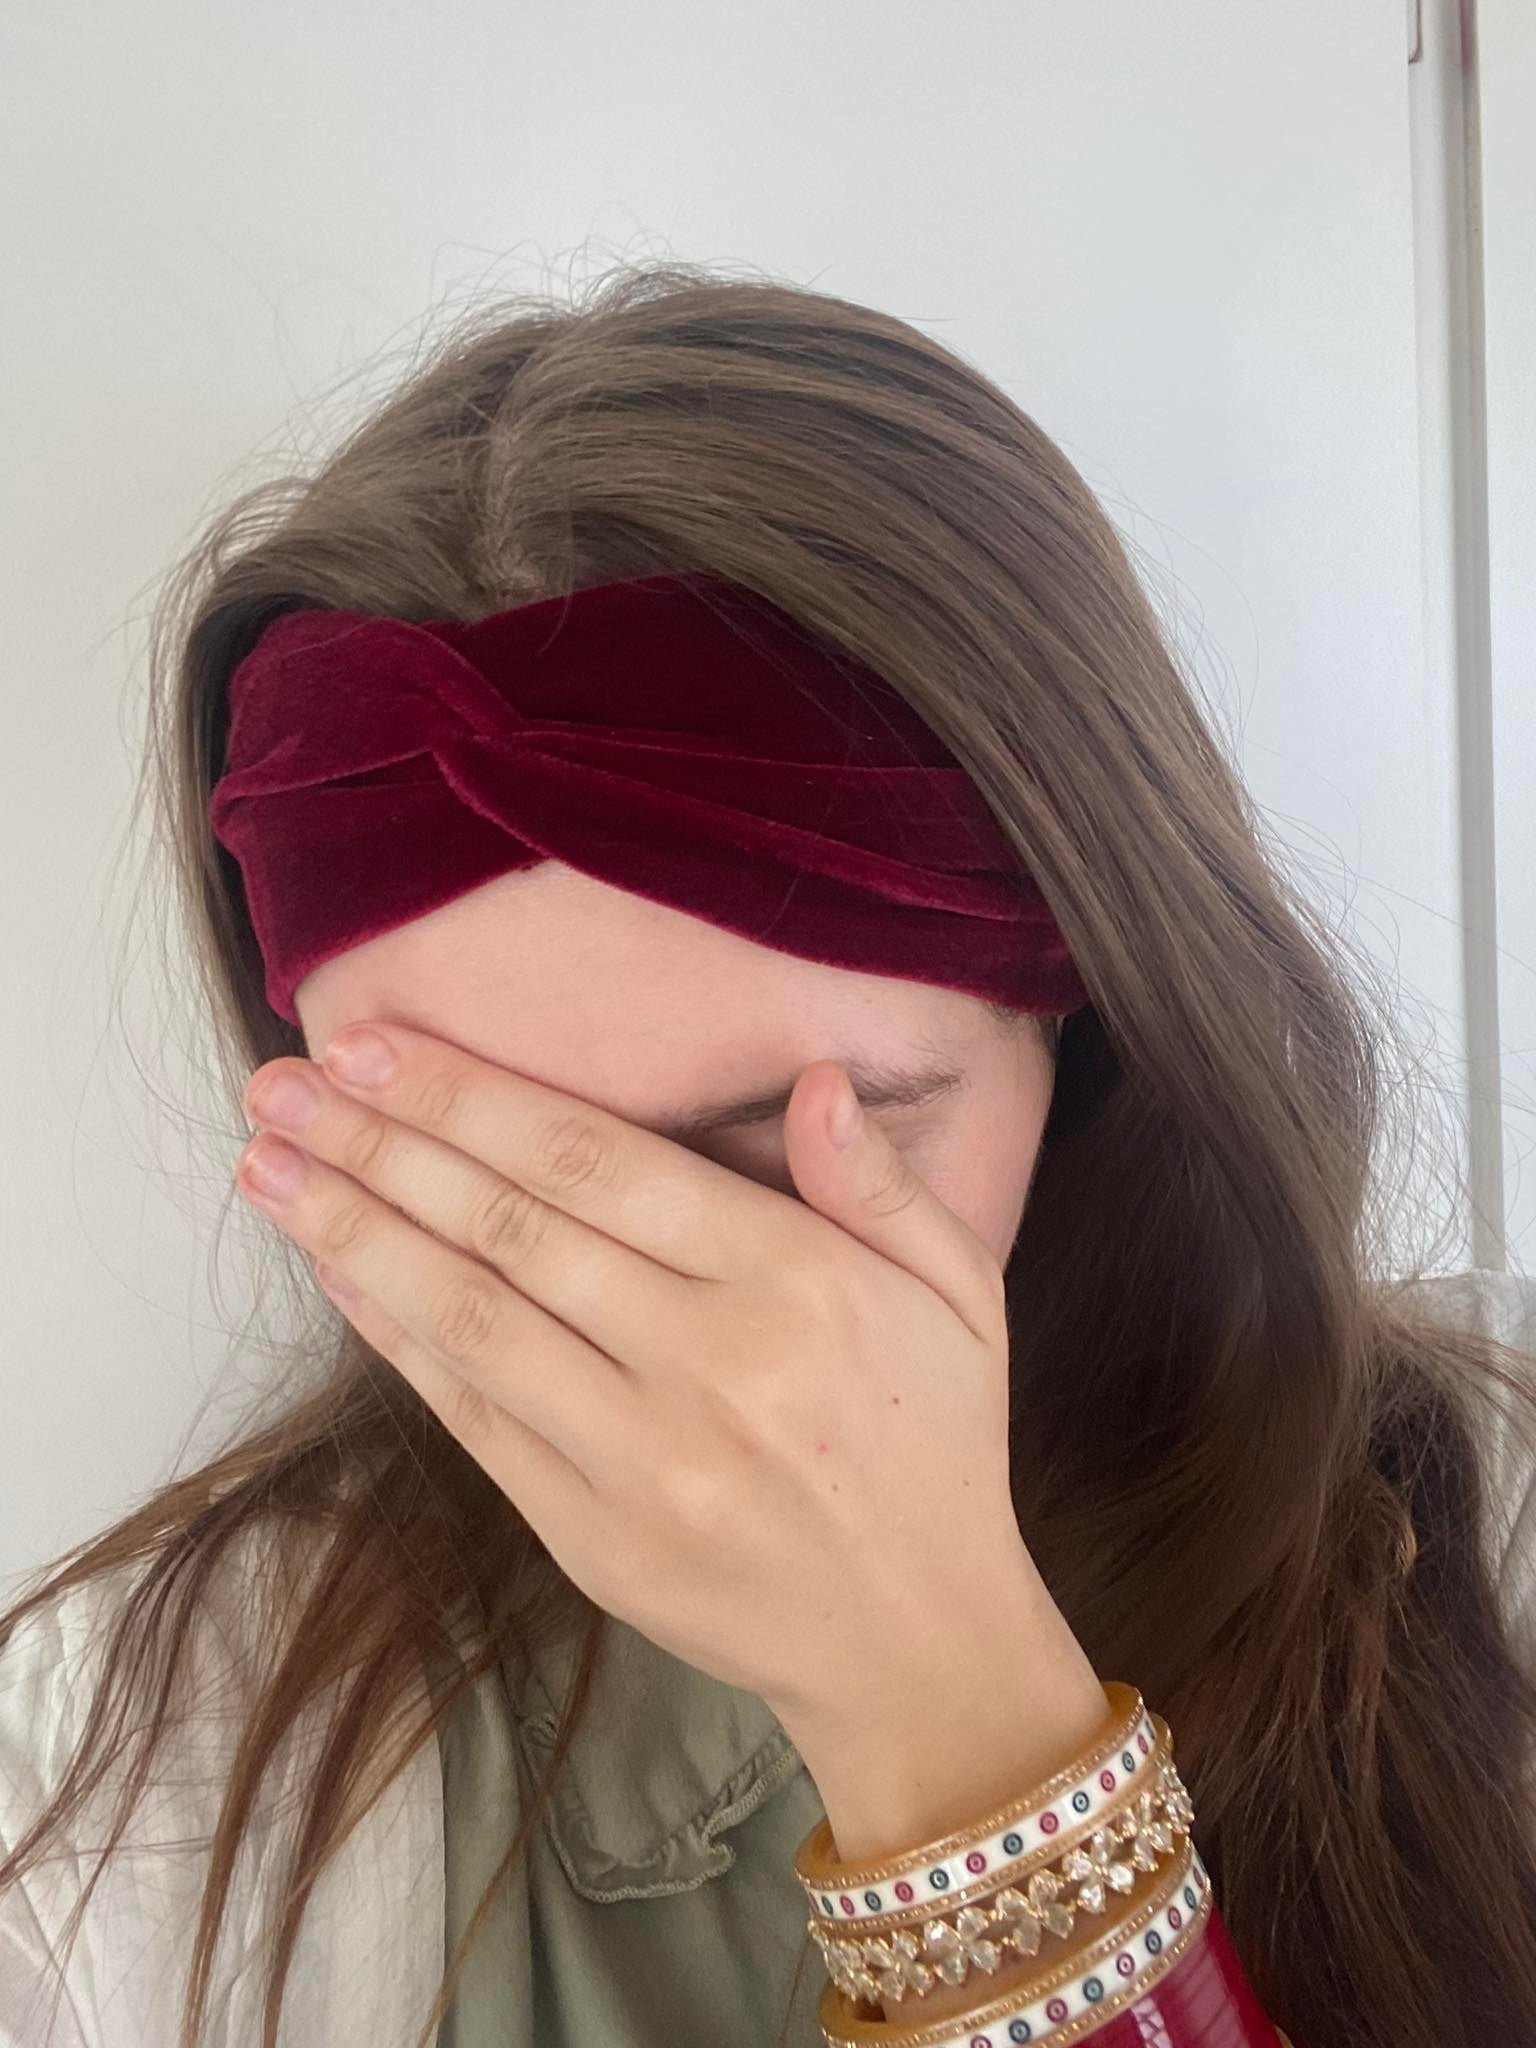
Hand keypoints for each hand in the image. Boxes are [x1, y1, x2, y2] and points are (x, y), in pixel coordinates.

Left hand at [234, 1022, 1088, 1750]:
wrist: (913, 1640)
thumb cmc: (933, 1443)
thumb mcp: (958, 1291)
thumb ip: (879, 1182)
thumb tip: (812, 1078)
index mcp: (795, 1282)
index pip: (597, 1163)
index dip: (473, 1097)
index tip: (374, 1044)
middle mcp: (710, 1365)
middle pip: (511, 1227)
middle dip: (381, 1143)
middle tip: (279, 1086)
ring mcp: (640, 1460)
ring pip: (471, 1316)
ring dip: (354, 1230)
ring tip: (266, 1166)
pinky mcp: (589, 1536)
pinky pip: (471, 1417)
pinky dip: (396, 1336)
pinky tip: (337, 1269)